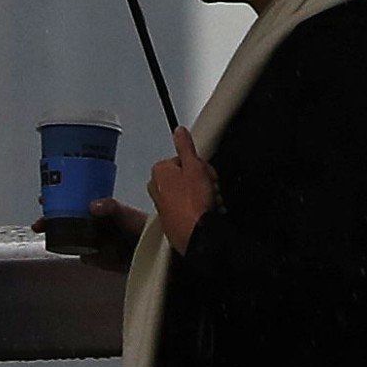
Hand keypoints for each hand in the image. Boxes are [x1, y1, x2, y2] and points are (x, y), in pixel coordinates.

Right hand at [31, 200, 146, 271]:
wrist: (149, 249)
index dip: (57, 197)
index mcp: (96, 208)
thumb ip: (111, 207)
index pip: (72, 200)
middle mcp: (90, 222)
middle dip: (50, 219)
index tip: (43, 197)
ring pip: (66, 236)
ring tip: (44, 233)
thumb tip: (92, 205)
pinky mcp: (92, 257)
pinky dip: (69, 250)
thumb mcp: (125, 213)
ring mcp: (89, 240)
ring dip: (55, 234)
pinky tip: (60, 247)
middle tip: (37, 223)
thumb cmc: (138, 225)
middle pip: (64, 218)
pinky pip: (77, 253)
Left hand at [149, 129, 218, 253]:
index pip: (185, 160)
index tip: (206, 173)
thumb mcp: (194, 166)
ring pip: (188, 192)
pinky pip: (188, 208)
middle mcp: (157, 188)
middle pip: (186, 175)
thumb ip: (185, 146)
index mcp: (159, 172)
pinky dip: (198, 209)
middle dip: (202, 181)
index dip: (199, 166)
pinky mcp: (171, 222)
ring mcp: (163, 207)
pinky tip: (207, 212)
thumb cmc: (194, 202)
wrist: (196, 236)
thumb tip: (179, 130)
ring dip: (203, 196)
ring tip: (210, 203)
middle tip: (210, 188)